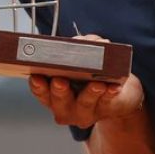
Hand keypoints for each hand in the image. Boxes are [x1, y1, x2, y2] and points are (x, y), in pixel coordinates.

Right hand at [29, 34, 144, 127]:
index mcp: (51, 93)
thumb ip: (80, 46)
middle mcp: (65, 107)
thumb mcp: (82, 57)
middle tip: (60, 81)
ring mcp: (84, 112)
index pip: (40, 91)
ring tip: (96, 84)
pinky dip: (109, 94)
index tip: (36, 77)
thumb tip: (83, 41)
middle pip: (59, 101)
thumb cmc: (91, 73)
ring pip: (84, 104)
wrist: (117, 94)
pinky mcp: (104, 110)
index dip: (37, 85)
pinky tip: (113, 87)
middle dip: (59, 91)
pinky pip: (106, 102)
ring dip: (89, 93)